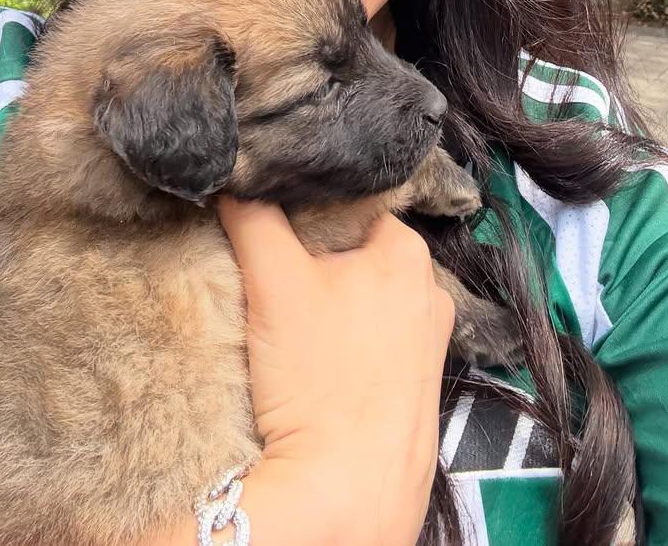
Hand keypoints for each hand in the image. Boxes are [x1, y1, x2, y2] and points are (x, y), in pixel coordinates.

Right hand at [216, 197, 453, 545]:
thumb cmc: (319, 377)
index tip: (270, 230)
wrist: (348, 491)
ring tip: (290, 328)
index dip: (303, 212)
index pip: (349, 205)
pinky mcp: (419, 388)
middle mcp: (433, 289)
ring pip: (365, 300)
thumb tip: (234, 176)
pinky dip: (346, 345)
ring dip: (330, 306)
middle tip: (274, 280)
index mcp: (409, 250)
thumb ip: (252, 214)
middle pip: (356, 252)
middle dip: (315, 261)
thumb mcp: (273, 279)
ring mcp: (431, 343)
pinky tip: (316, 365)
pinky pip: (375, 344)